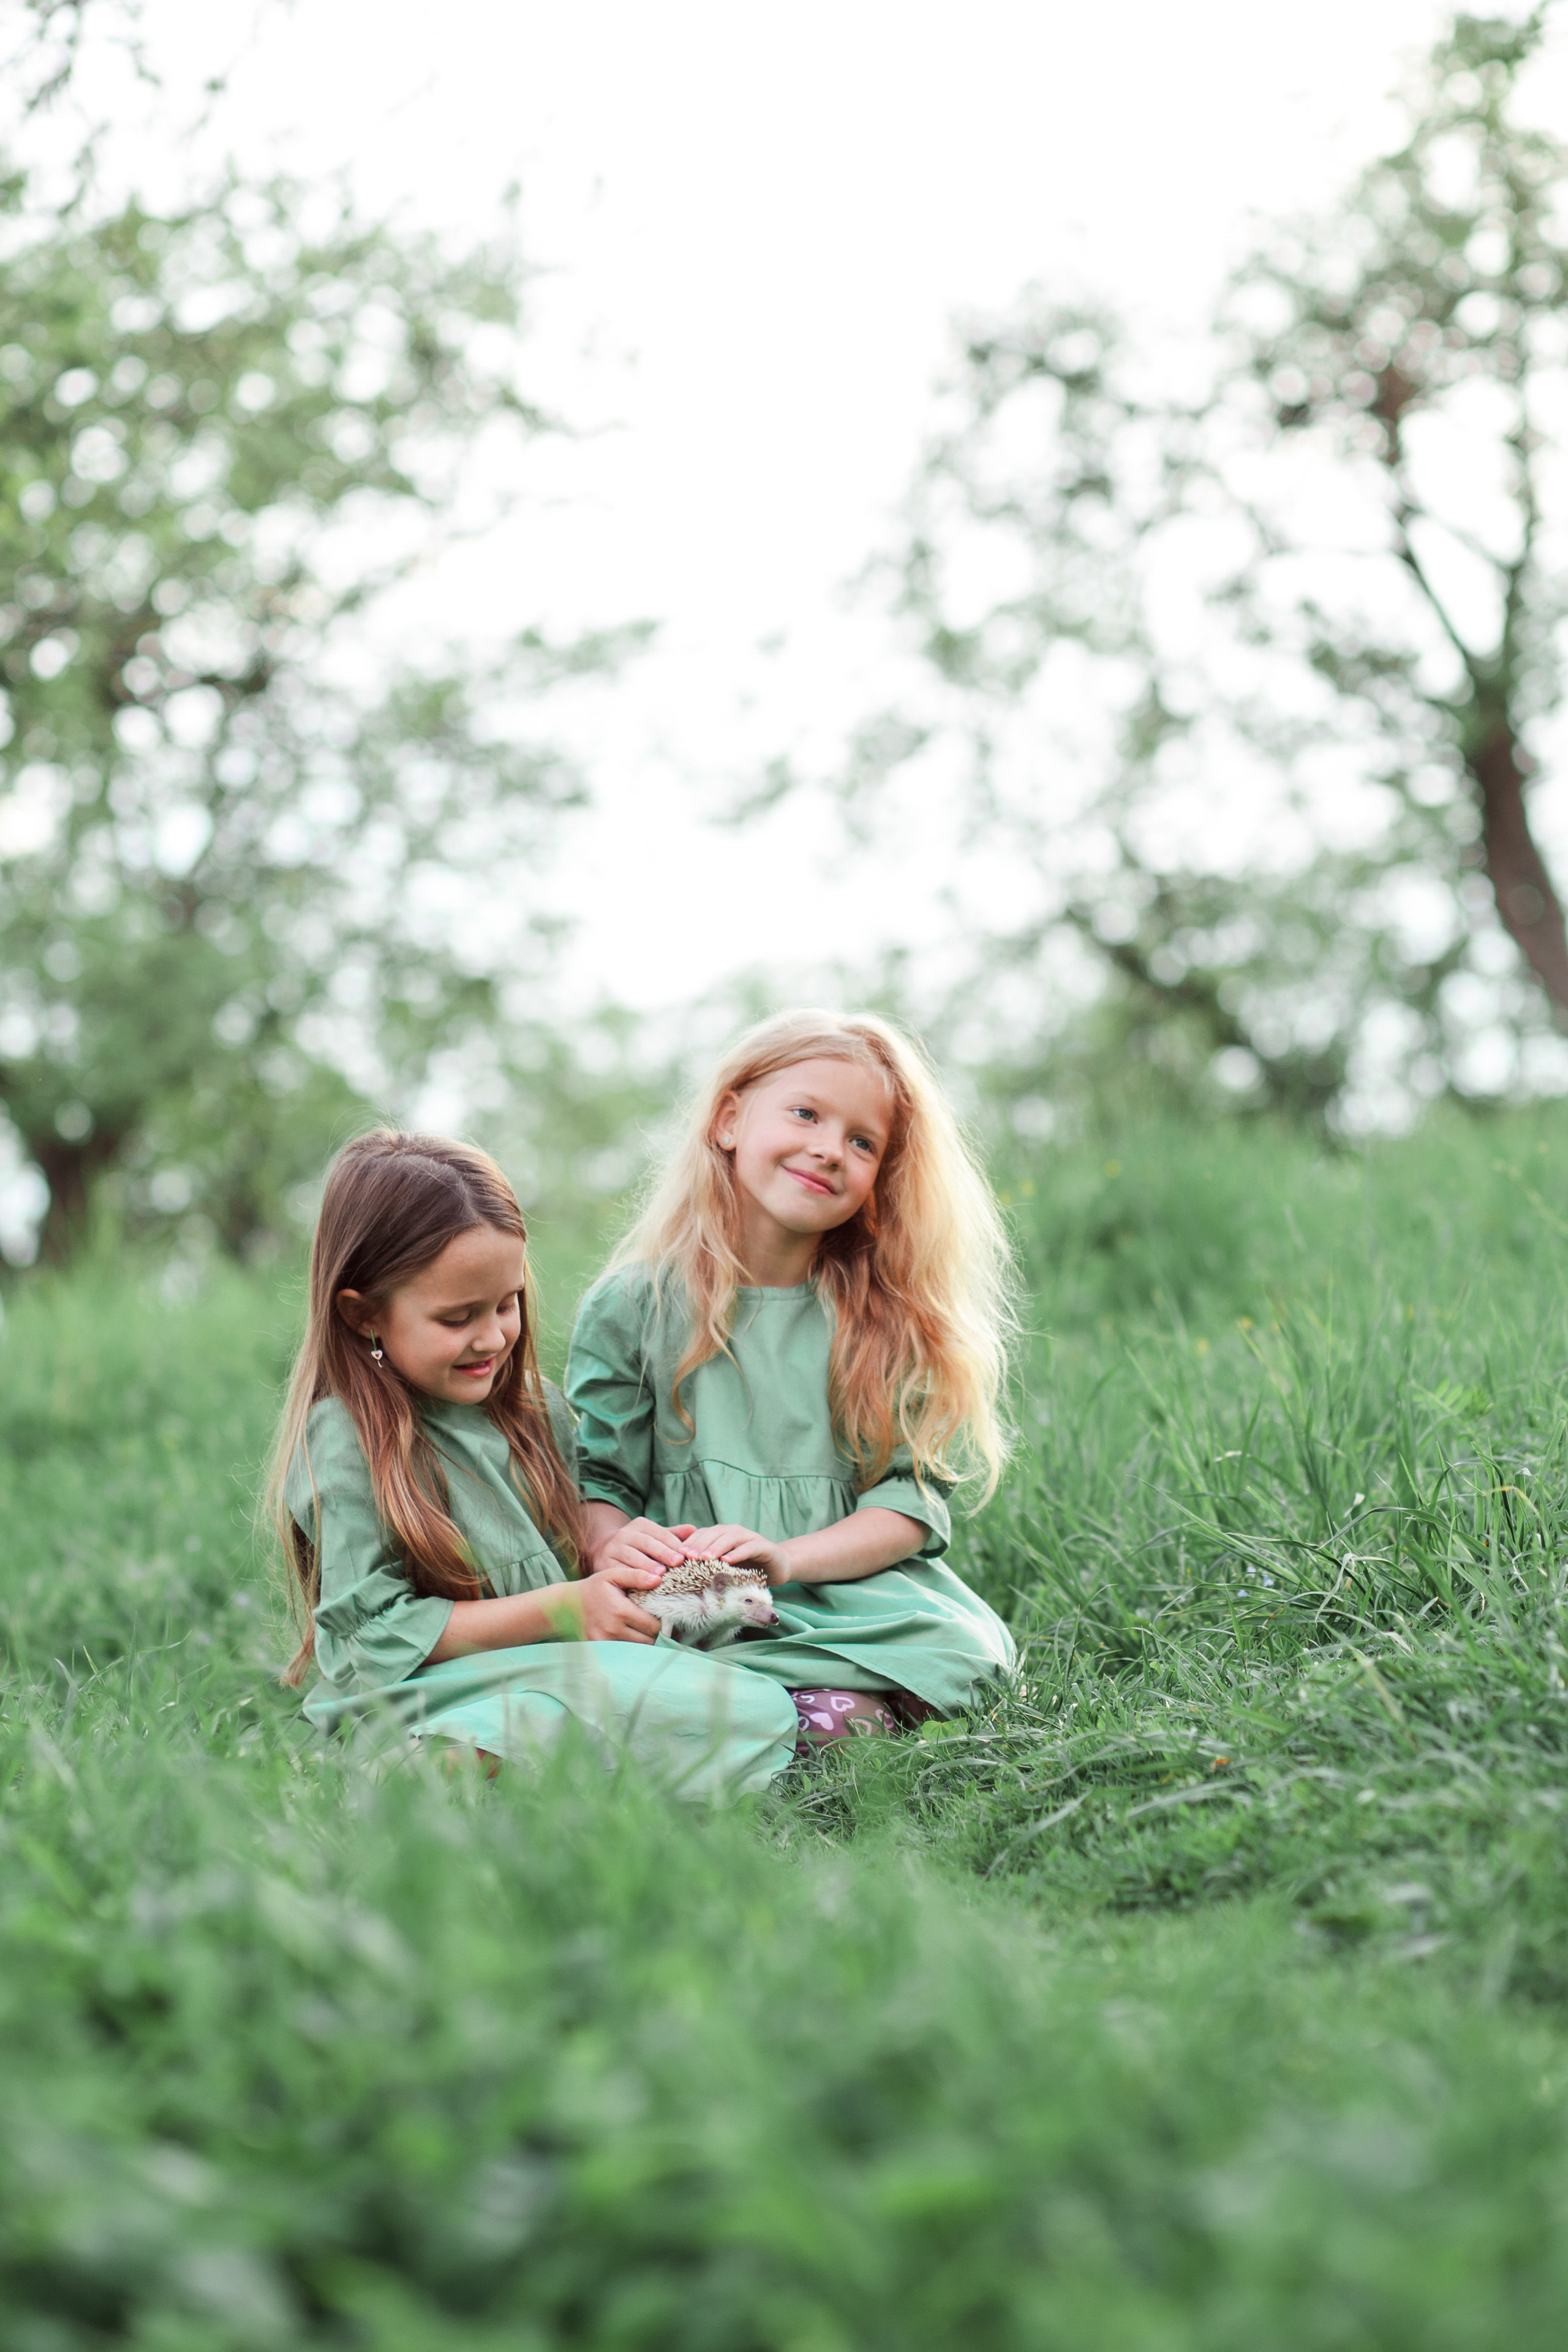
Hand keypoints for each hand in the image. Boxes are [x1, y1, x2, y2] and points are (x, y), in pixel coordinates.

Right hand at [547, 1568, 663, 1643]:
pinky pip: (625, 1653)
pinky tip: (637, 1638)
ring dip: (648, 1643)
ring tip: (652, 1633)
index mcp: (620, 1611)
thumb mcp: (613, 1575)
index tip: (668, 1618)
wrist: (567, 1605)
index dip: (665, 1623)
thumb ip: (636, 1575)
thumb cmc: (594, 1588)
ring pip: (639, 1650)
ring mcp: (606, 1642)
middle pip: (649, 1641)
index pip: (653, 1625)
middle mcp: (613, 1630)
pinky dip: (634, 1648)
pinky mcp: (601, 1649)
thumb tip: (658, 1578)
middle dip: (659, 1635)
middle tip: (663, 1627)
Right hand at [592, 1516, 695, 1577]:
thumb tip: (694, 1530)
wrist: (604, 1552)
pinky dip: (630, 1577)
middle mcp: (624, 1534)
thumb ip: (672, 1535)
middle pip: (646, 1542)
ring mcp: (612, 1548)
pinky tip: (640, 1585)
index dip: (672, 1543)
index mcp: (640, 1525)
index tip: (685, 1555)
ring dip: (646, 1565)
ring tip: (659, 1575)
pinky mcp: (603, 1563)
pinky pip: (617, 1570)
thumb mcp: (654, 1539)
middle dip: (662, 1553)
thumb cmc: (638, 1548)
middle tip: (676, 1563)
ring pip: (630, 1556)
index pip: (659, 1532)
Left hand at [682, 1523, 792, 1587]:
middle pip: (713, 1533)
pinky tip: (727, 1561)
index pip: (702, 1534)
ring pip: (729, 1537)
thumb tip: (683, 1575)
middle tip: (688, 1557)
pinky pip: (749, 1547)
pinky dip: (737, 1553)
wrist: (778, 1567)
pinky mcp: (764, 1546)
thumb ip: (709, 1566)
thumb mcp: (725, 1567)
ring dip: (716, 1547)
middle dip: (699, 1544)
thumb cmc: (747, 1568)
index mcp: (722, 1535)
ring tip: (705, 1558)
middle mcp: (735, 1532)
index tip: (677, 1556)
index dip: (690, 1543)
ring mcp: (750, 1537)